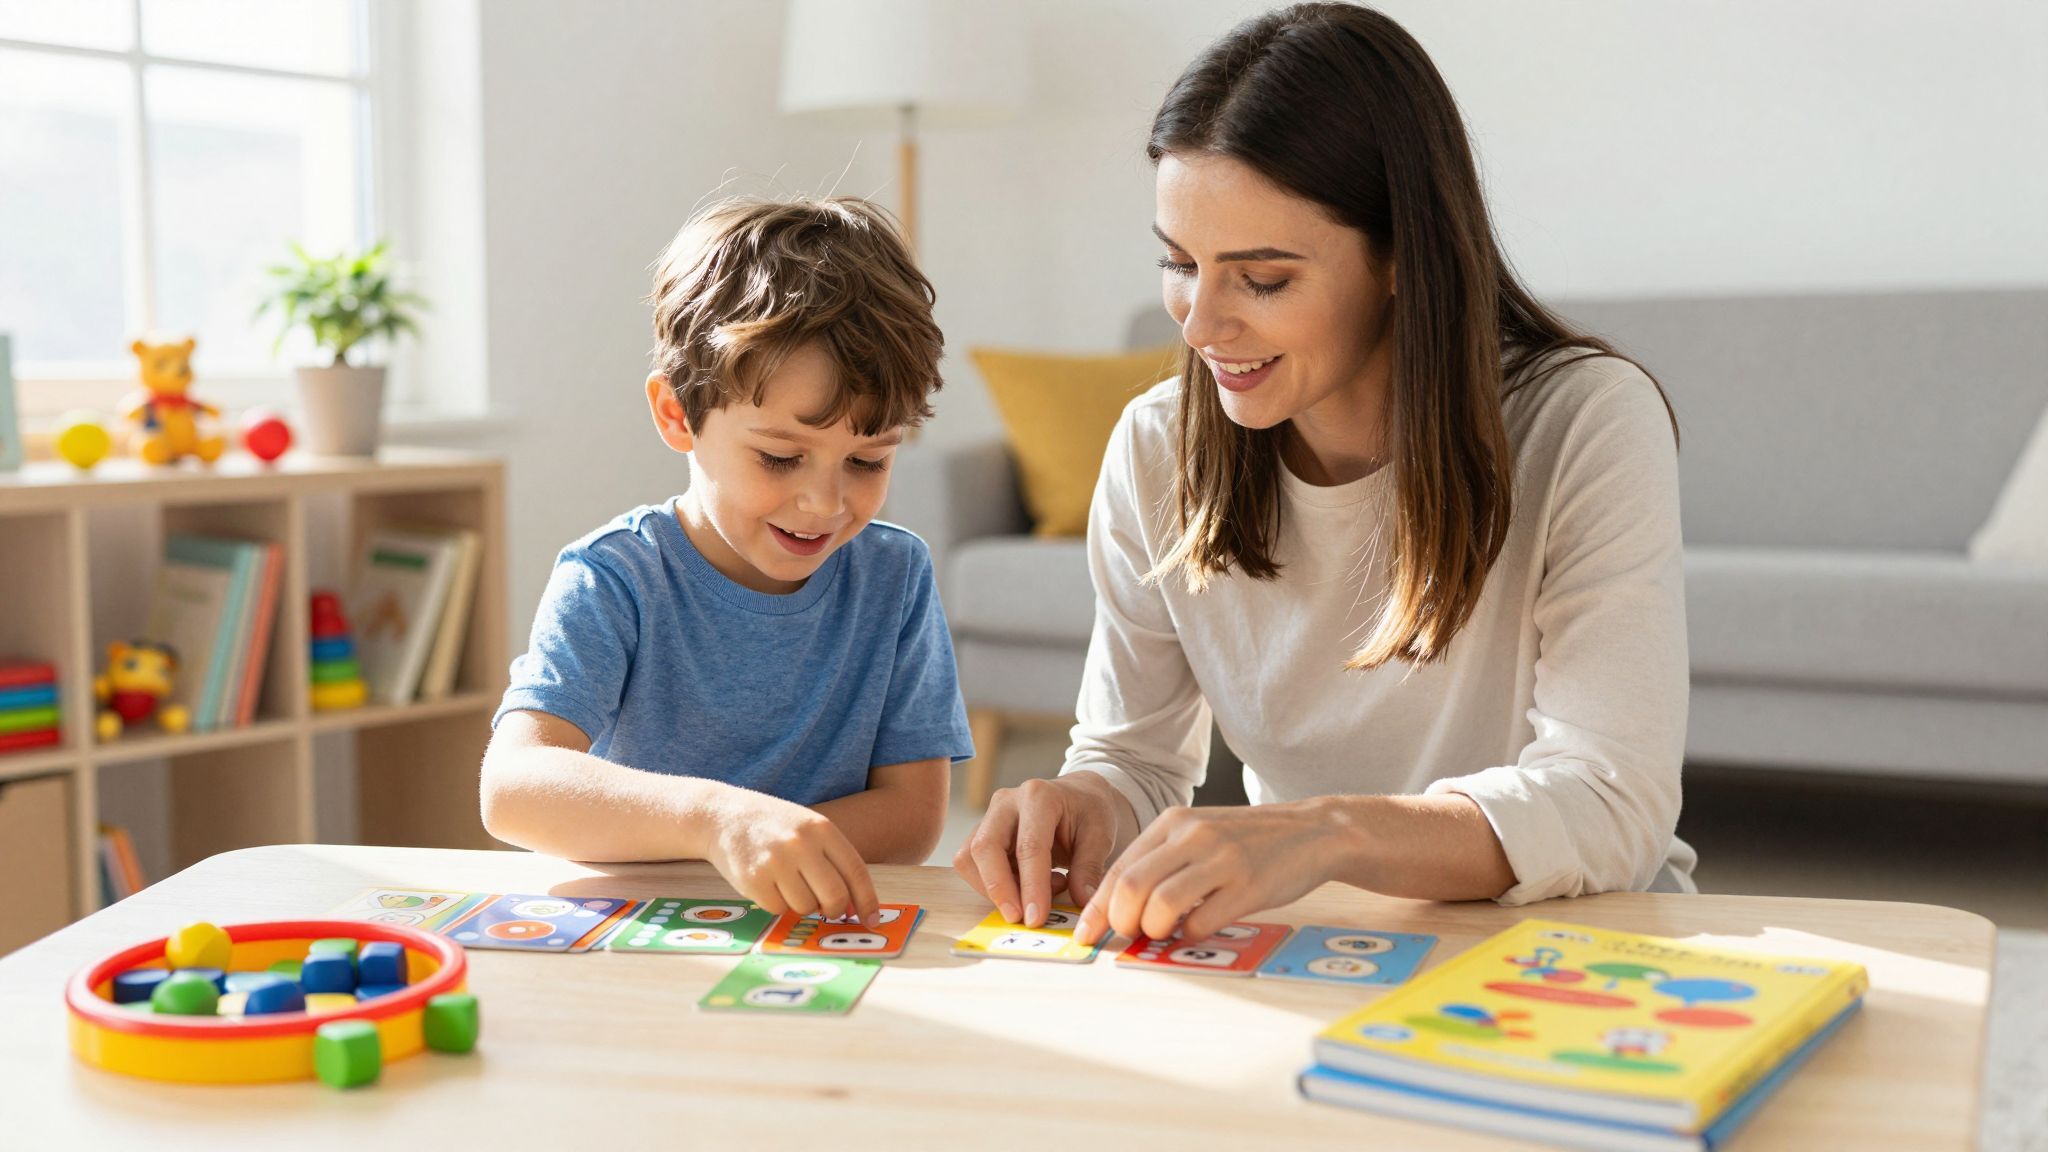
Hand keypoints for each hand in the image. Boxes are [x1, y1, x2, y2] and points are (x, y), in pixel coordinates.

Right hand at [704, 789, 879, 923]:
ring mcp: (775, 862)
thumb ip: (833, 861)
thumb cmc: (774, 826)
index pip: (855, 871)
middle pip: (835, 896)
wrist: (723, 816)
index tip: (872, 920)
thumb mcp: (809, 829)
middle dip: (835, 910)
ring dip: (802, 904)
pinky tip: (768, 883)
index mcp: (821, 828)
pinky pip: (778, 909)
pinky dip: (777, 904)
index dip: (867, 900)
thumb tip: (855, 907)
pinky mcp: (753, 880)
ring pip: (806, 907)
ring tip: (788, 883)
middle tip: (828, 909)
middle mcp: (800, 844)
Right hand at [953, 774, 1125, 926]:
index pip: (1029, 846)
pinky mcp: (981, 833)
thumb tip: (1082, 902)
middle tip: (1019, 918)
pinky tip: (1024, 886)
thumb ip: (1089, 868)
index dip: (1031, 886)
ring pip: (970, 858)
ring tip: (1036, 894)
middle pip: (985, 847)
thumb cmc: (1088, 812)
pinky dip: (992, 885)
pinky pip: (971, 865)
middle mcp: (1006, 802)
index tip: (1036, 918)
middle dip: (999, 889)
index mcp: (1039, 797)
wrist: (1077, 796)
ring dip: (995, 889)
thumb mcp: (1100, 836)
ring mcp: (989, 816)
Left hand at [1073, 801, 1347, 945]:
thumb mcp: (1199, 835)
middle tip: (1129, 935)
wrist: (1312, 831)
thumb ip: (1162, 862)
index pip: (1119, 868)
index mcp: (1173, 822)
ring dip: (1154, 929)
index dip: (1097, 907)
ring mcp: (1221, 858)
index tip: (1086, 933)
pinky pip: (1202, 921)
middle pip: (1131, 886)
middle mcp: (1193, 835)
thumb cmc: (1248, 841)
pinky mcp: (1248, 885)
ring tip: (1163, 932)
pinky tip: (1199, 928)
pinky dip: (1191, 934)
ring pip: (1161, 904)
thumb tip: (1119, 907)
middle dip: (1120, 921)